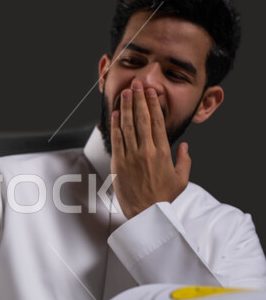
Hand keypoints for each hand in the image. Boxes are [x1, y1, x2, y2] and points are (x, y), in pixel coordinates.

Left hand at [110, 80, 190, 218]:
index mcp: (163, 153)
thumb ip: (184, 160)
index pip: (157, 122)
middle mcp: (147, 151)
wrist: (146, 214)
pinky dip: (115, 125)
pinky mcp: (119, 163)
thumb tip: (184, 146)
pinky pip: (116, 140)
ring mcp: (131, 156)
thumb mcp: (181, 179)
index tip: (151, 92)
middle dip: (139, 100)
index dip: (153, 105)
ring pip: (128, 126)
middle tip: (137, 84)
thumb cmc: (163, 198)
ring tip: (126, 93)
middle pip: (142, 119)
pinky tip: (116, 113)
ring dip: (127, 107)